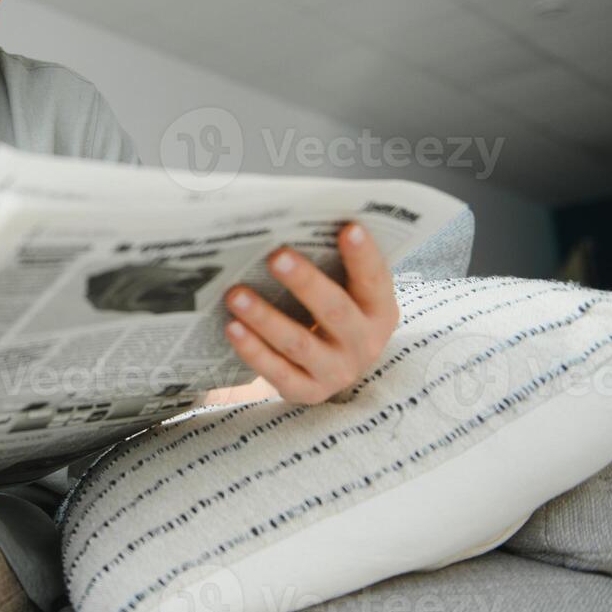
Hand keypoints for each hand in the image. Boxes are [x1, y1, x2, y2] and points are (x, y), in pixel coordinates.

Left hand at [222, 221, 399, 404]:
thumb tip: (296, 219)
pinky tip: (232, 328)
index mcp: (379, 311)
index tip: (348, 227)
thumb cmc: (334, 313)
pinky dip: (253, 350)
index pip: (375, 279)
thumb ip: (334, 264)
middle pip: (334, 310)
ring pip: (298, 343)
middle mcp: (364, 343)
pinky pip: (277, 371)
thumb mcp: (347, 291)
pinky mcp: (307, 392)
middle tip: (275, 255)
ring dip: (265, 317)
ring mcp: (336, 372)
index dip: (363, 255)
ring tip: (236, 294)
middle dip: (305, 282)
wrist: (333, 369)